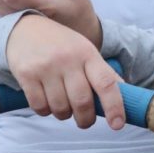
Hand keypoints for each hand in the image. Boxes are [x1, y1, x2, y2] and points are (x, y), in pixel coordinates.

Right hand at [6, 14, 125, 129]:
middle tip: (85, 121)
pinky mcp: (26, 74)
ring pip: (60, 108)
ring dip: (64, 115)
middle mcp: (68, 59)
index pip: (106, 83)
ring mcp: (46, 67)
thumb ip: (104, 74)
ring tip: (63, 106)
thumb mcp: (86, 52)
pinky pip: (39, 107)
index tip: (117, 125)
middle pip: (82, 102)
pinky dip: (45, 111)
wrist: (25, 27)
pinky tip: (47, 102)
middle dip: (86, 119)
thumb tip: (127, 96)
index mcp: (87, 54)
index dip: (114, 106)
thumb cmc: (62, 45)